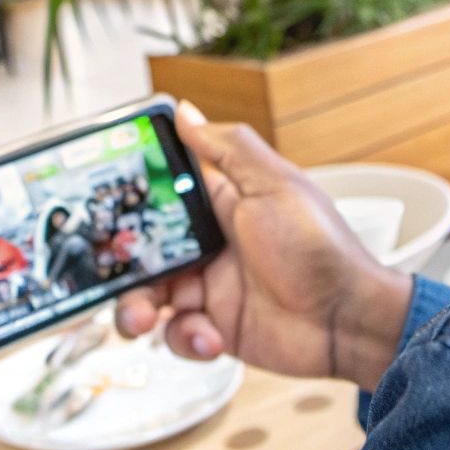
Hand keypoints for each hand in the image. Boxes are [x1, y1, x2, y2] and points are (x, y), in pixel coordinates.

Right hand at [115, 102, 412, 389]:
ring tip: (145, 317)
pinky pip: (178, 334)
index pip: (162, 194)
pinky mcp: (216, 329)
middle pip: (143, 251)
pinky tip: (209, 336)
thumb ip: (229, 149)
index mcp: (220, 204)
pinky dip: (185, 338)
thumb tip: (186, 111)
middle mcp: (209, 245)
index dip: (130, 199)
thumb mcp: (275, 185)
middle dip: (121, 265)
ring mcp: (210, 288)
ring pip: (149, 295)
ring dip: (137, 308)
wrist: (347, 320)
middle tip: (113, 273)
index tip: (102, 205)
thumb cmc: (320, 246)